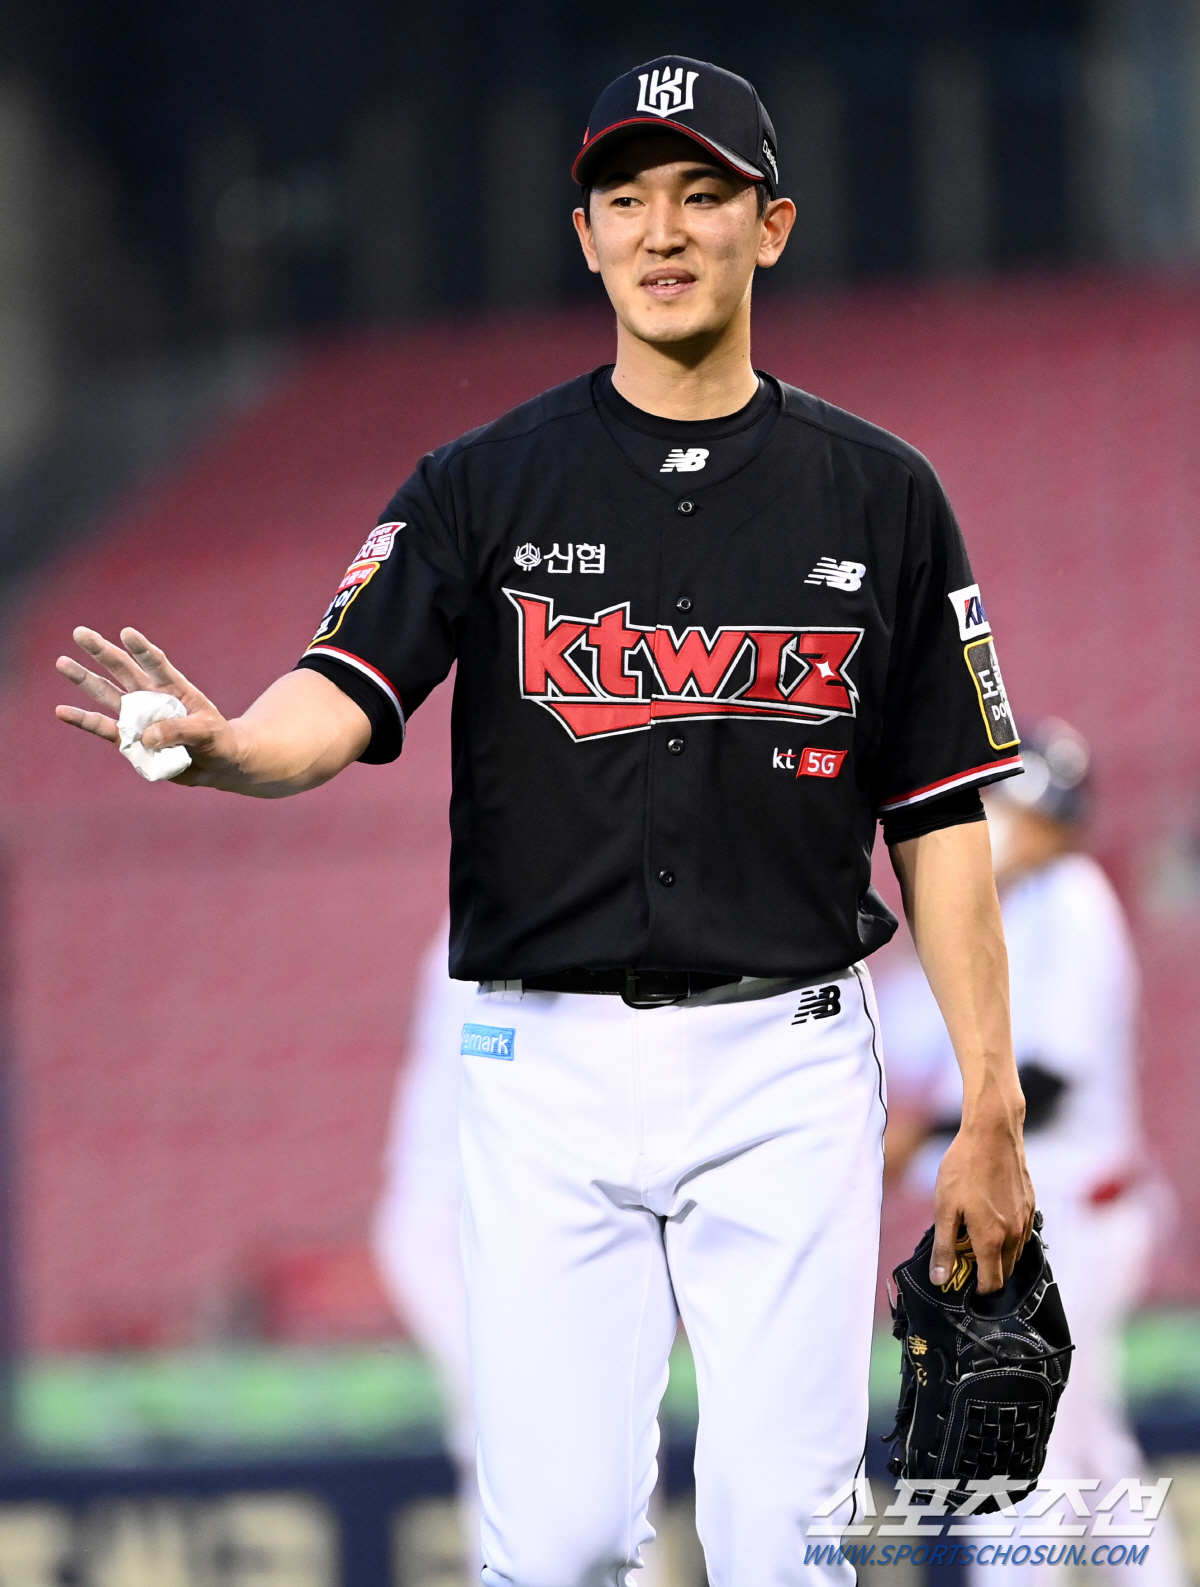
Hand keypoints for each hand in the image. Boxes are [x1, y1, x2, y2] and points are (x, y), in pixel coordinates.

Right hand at [55, 626, 241, 787]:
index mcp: (173, 687)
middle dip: (101, 651)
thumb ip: (179, 730)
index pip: (156, 664)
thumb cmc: (216, 739)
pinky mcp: (128, 738)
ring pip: (105, 693)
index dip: (142, 650)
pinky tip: (61, 711)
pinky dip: (82, 720)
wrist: (215, 763)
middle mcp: (150, 696)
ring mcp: (136, 716)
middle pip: (122, 669)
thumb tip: (146, 736)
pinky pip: (102, 728)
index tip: (126, 633)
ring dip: (84, 678)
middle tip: (79, 632)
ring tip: (62, 662)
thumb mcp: (206, 732)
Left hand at [930, 1104, 1034, 1293]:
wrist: (992, 1133)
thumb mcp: (945, 1208)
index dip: (978, 1290)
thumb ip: (944, 1247)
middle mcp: (1015, 1235)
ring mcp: (1025, 1219)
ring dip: (998, 1255)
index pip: (992, 1284)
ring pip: (1015, 1254)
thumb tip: (940, 1280)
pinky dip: (1008, 1237)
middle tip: (964, 1257)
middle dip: (987, 1273)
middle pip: (1005, 1272)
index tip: (962, 1283)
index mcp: (992, 1239)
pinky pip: (1022, 1233)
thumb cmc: (964, 1167)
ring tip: (974, 1236)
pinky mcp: (1030, 1204)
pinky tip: (991, 1219)